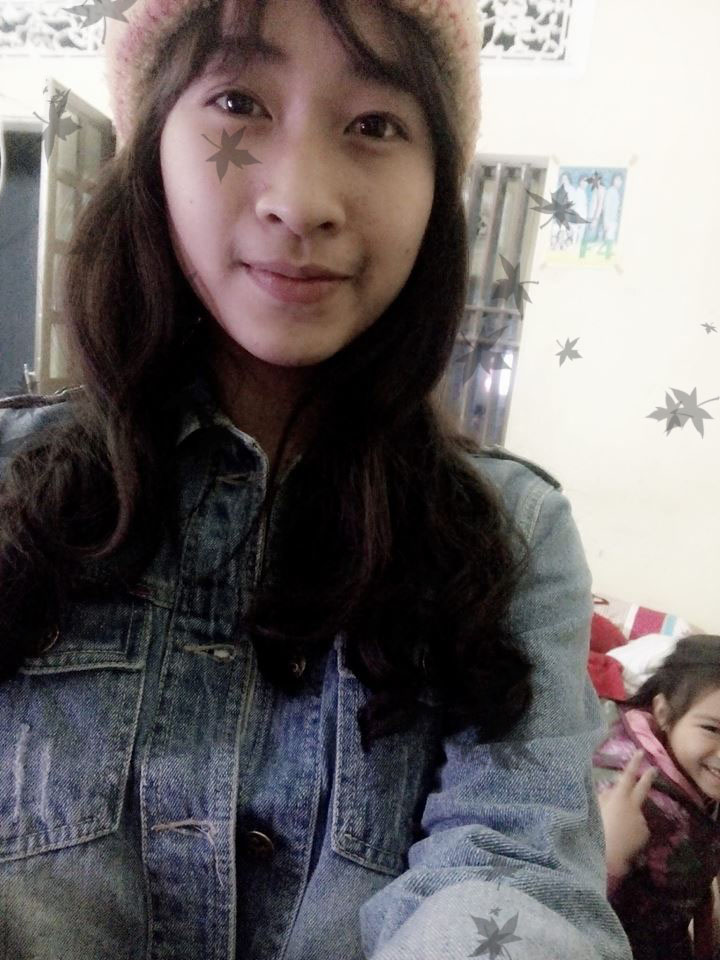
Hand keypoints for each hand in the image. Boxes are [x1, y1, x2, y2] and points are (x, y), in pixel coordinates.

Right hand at [597, 749, 655, 877]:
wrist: (607, 855)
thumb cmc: (595, 828)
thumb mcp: (593, 808)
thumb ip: (603, 797)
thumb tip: (610, 790)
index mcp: (619, 796)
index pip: (628, 775)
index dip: (633, 763)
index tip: (640, 751)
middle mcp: (633, 806)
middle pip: (642, 788)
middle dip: (648, 777)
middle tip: (654, 768)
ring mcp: (641, 820)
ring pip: (636, 813)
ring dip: (630, 815)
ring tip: (615, 828)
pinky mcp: (644, 834)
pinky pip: (637, 828)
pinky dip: (632, 830)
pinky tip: (622, 837)